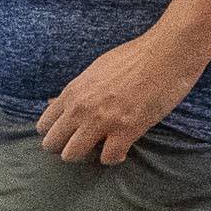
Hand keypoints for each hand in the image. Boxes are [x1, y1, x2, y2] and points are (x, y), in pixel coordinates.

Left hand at [37, 26, 210, 164]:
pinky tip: (122, 149)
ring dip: (86, 155)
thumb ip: (75, 91)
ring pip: (72, 155)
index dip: (56, 134)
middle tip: (84, 145)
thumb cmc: (133, 58)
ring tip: (101, 148)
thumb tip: (52, 102)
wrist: (166, 52)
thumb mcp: (94, 71)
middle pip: (52, 145)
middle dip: (65, 148)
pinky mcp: (127, 129)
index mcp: (71, 92)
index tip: (70, 134)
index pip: (44, 126)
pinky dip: (114, 158)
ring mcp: (101, 120)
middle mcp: (80, 108)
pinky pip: (108, 158)